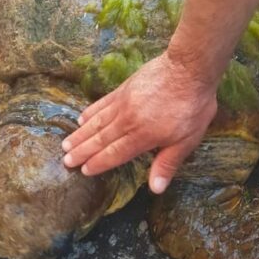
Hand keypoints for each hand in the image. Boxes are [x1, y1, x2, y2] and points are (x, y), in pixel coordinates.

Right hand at [62, 51, 217, 192]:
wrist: (188, 69)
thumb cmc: (192, 107)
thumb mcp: (187, 140)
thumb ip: (168, 163)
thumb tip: (155, 189)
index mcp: (142, 137)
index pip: (115, 154)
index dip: (99, 163)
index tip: (84, 170)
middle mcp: (127, 121)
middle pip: (100, 139)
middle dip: (82, 151)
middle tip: (66, 160)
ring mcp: (123, 103)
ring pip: (96, 122)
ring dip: (80, 134)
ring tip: (66, 143)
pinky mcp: (124, 88)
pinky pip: (102, 103)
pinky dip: (90, 112)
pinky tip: (81, 118)